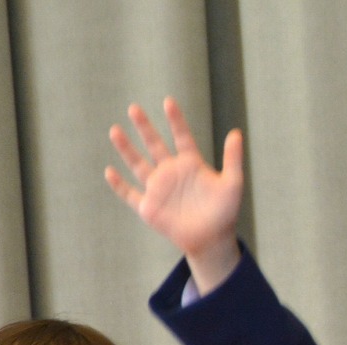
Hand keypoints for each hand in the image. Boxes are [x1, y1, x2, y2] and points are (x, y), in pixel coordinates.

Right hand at [105, 97, 243, 293]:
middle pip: (155, 145)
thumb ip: (233, 159)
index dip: (176, 121)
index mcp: (191, 164)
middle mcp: (172, 173)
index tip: (168, 102)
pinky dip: (119, 185)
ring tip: (115, 130)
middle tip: (134, 108)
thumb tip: (236, 132)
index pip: (181, 137)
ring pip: (138, 164)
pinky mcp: (149, 207)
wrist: (212, 240)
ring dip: (127, 149)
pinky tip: (110, 172)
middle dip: (144, 127)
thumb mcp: (232, 184)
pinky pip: (130, 194)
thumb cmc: (225, 213)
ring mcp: (159, 189)